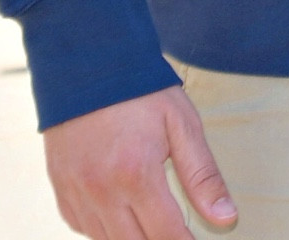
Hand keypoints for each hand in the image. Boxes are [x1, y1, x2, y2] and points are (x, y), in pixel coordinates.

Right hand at [43, 86, 234, 238]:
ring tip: (153, 221)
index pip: (167, 235)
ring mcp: (77, 194)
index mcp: (136, 174)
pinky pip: (85, 228)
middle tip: (177, 230)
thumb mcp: (181, 124)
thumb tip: (226, 218)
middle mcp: (101, 192)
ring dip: (133, 238)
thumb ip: (203, 175)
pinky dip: (105, 229)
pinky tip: (122, 213)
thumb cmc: (141, 91)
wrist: (88, 65)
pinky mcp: (62, 191)